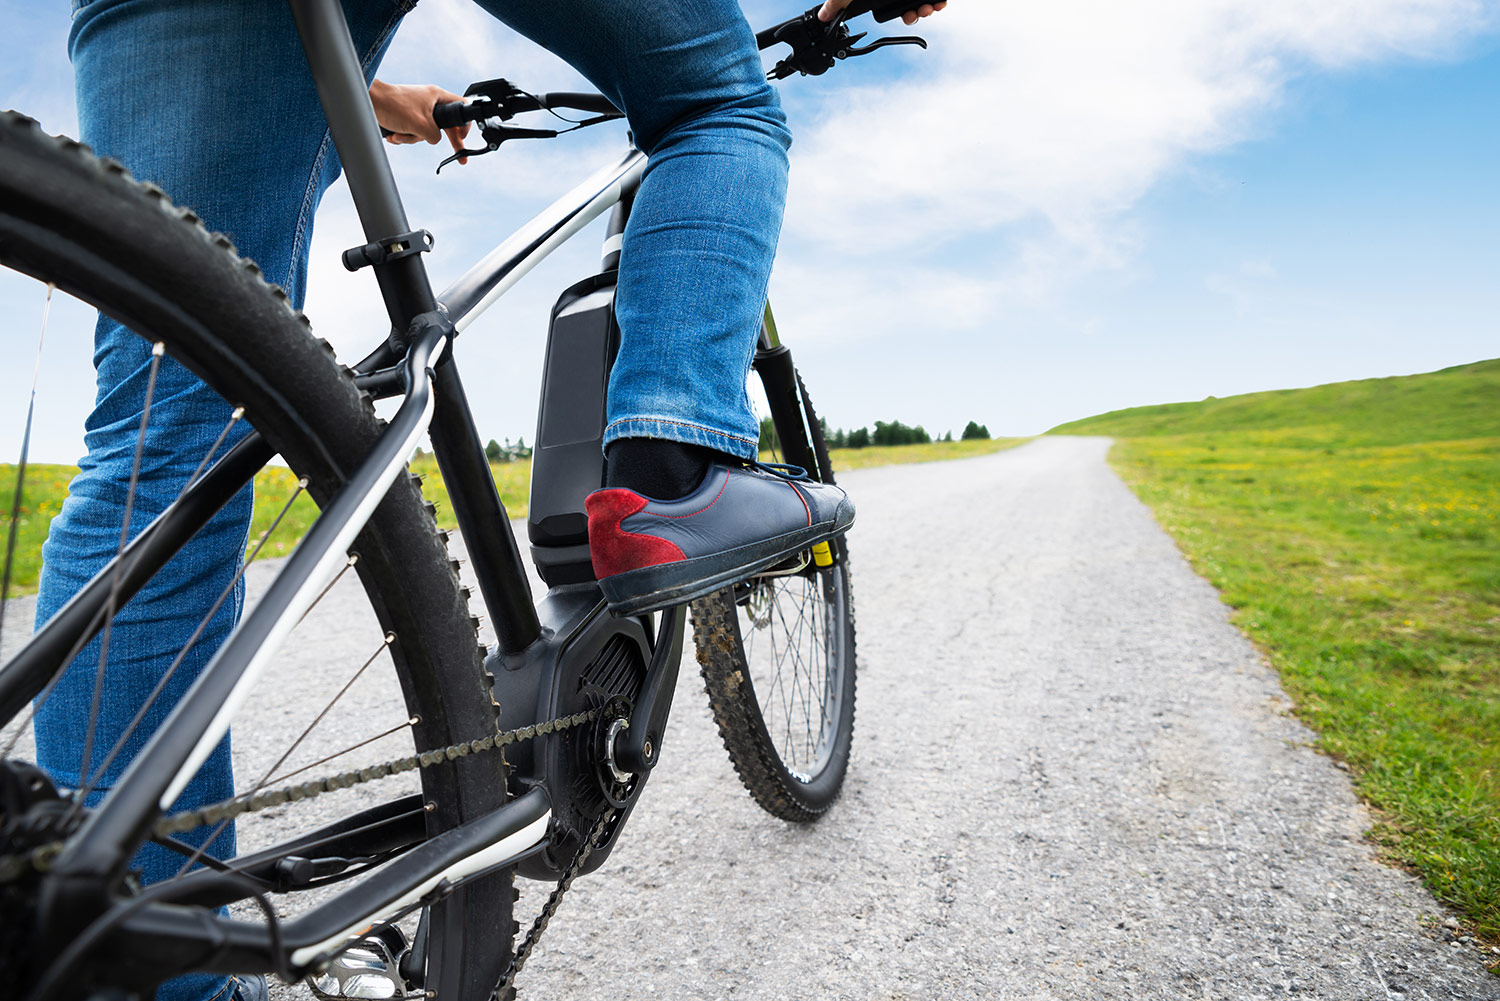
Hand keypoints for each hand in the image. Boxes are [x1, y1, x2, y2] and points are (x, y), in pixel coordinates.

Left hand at [369, 80, 470, 164]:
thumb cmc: (393, 106)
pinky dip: (404, 136)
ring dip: (412, 138)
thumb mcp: (421, 125)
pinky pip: (413, 130)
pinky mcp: (407, 115)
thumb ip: (435, 136)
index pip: (461, 107)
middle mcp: (429, 101)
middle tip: (460, 157)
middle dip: (440, 140)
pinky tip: (394, 135)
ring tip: (399, 136)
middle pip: (444, 125)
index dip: (464, 125)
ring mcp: (418, 108)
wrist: (368, 101)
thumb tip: (434, 139)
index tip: (463, 138)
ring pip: (425, 131)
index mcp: (437, 96)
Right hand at [817, 0, 946, 25]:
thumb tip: (822, 15)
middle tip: (916, 14)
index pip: (895, 7)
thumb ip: (838, 0)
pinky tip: (939, 1)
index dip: (903, 15)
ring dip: (928, 7)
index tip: (907, 17)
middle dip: (916, 13)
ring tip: (928, 7)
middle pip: (912, 4)